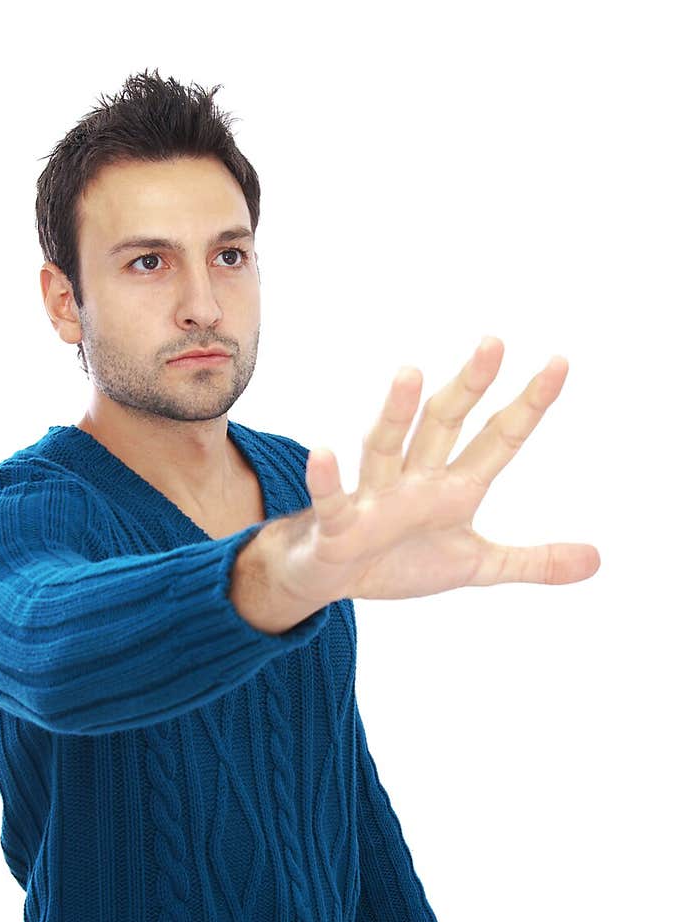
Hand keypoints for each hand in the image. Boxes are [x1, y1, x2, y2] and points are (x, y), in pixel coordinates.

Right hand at [297, 336, 600, 603]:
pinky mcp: (338, 525)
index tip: (559, 364)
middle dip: (468, 387)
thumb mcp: (476, 566)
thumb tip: (596, 560)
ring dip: (397, 413)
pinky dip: (327, 478)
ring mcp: (375, 498)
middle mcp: (416, 481)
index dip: (528, 405)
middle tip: (493, 344)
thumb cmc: (398, 560)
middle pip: (443, 425)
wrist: (330, 578)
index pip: (499, 439)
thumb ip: (533, 561)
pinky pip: (333, 499)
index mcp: (454, 488)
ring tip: (410, 374)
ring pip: (386, 447)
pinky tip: (324, 453)